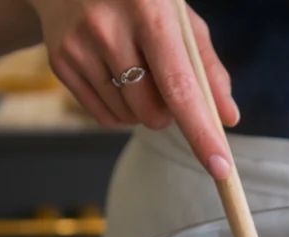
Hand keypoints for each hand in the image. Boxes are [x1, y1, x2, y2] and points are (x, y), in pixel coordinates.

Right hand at [30, 0, 239, 177]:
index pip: (179, 86)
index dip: (201, 131)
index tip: (221, 168)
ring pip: (129, 118)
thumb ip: (207, 68)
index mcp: (150, 10)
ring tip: (137, 70)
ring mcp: (79, 46)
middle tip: (165, 83)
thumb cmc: (141, 0)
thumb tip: (228, 118)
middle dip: (169, 114)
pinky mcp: (60, 62)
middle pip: (152, 112)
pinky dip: (121, 111)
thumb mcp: (179, 19)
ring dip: (143, 110)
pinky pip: (104, 118)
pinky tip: (116, 78)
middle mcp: (109, 28)